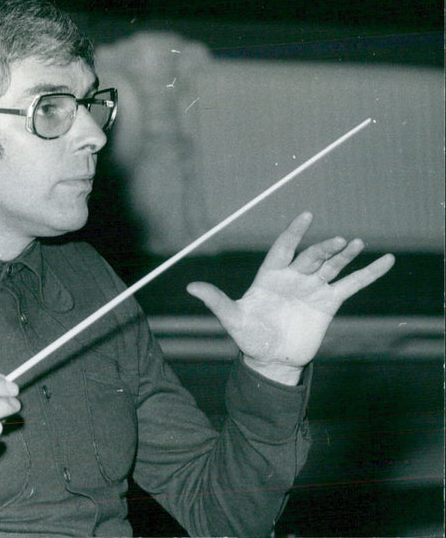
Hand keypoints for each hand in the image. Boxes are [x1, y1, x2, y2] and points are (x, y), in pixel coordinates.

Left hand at [187, 212, 394, 384]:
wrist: (271, 359)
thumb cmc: (249, 337)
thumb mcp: (232, 319)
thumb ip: (216, 301)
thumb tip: (190, 287)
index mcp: (269, 276)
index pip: (283, 248)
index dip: (294, 233)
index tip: (305, 216)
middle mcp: (293, 277)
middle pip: (311, 257)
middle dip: (324, 248)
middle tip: (339, 241)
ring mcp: (312, 288)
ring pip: (332, 266)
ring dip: (344, 254)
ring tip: (357, 243)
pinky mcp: (329, 303)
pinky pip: (352, 284)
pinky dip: (368, 273)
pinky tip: (385, 261)